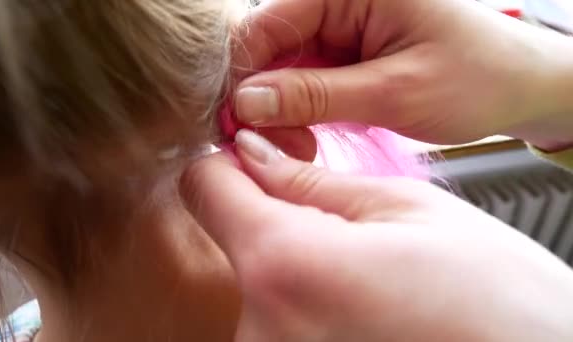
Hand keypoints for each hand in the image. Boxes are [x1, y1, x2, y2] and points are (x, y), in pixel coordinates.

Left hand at [179, 130, 572, 340]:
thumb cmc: (495, 299)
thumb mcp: (405, 209)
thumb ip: (309, 181)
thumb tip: (252, 154)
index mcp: (285, 266)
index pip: (202, 188)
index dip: (230, 166)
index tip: (258, 162)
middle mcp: (260, 330)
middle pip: (229, 240)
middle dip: (269, 221)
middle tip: (336, 228)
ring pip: (254, 286)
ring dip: (290, 271)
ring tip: (359, 280)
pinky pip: (273, 326)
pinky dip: (301, 308)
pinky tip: (354, 313)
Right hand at [233, 0, 572, 147]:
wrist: (516, 86)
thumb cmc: (475, 77)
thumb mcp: (393, 91)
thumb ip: (315, 96)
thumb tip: (245, 103)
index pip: (270, 22)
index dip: (244, 74)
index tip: (235, 123)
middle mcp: (340, 1)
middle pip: (270, 46)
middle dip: (261, 99)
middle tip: (268, 146)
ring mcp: (340, 28)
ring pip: (281, 68)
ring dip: (278, 112)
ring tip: (296, 148)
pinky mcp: (344, 55)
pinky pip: (303, 81)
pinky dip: (297, 114)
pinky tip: (304, 139)